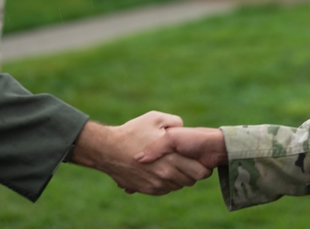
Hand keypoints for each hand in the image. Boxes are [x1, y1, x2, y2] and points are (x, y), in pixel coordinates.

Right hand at [69, 111, 211, 194]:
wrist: (108, 150)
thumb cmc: (132, 132)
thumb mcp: (155, 119)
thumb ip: (175, 122)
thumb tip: (183, 128)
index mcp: (171, 158)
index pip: (200, 171)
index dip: (202, 164)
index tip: (198, 156)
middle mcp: (166, 174)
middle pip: (191, 180)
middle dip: (192, 171)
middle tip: (186, 159)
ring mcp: (156, 184)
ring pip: (178, 186)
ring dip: (179, 177)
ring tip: (172, 163)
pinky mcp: (148, 189)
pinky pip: (166, 190)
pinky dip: (167, 182)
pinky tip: (161, 169)